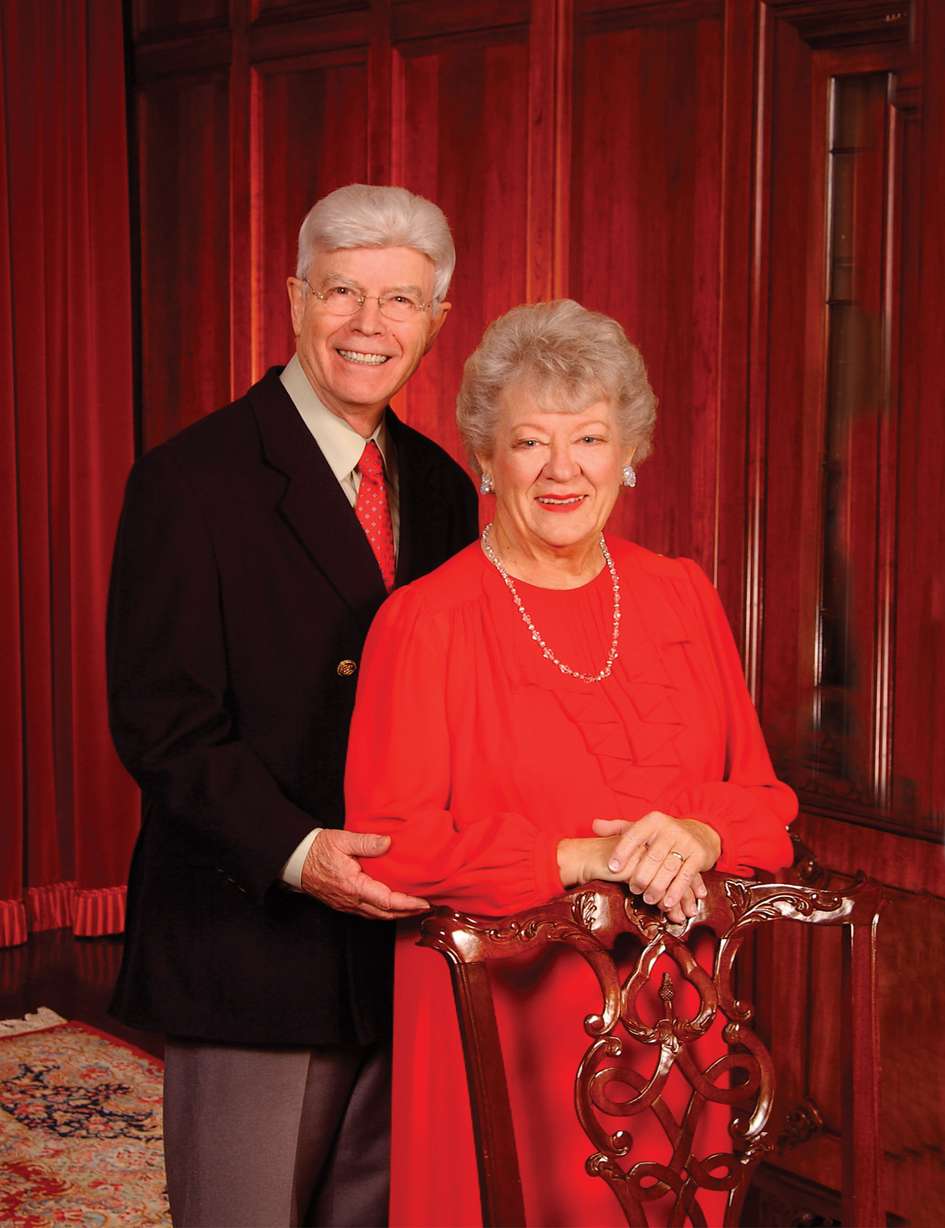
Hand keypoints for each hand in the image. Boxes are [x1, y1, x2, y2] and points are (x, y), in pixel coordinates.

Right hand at [300, 829, 429, 920]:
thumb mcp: (343, 840)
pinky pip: (368, 913)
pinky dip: (384, 912)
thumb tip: (388, 842)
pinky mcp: (343, 904)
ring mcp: (347, 905)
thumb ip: (367, 842)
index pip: (387, 901)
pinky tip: (391, 906)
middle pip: (385, 914)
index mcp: (354, 886)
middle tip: (426, 908)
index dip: (408, 904)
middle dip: (407, 913)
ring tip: (413, 908)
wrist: (295, 861)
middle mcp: (351, 901)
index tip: (424, 903)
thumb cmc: (317, 850)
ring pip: (377, 916)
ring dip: (397, 914)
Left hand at [591, 813, 719, 922]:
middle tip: (633, 889)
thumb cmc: (662, 834)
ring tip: (648, 899)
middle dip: (641, 875)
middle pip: (652, 856)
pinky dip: (676, 892)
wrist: (700, 833)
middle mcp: (670, 829)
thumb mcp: (642, 827)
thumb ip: (617, 828)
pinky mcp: (699, 856)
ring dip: (658, 887)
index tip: (612, 867)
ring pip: (669, 868)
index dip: (622, 851)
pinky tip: (668, 904)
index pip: (634, 835)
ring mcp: (686, 842)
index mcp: (653, 821)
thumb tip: (594, 825)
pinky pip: (686, 876)